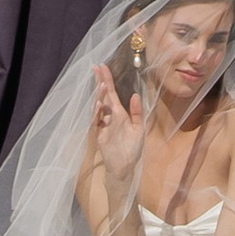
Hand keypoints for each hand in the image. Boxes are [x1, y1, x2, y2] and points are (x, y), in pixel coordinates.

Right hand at [88, 60, 141, 183]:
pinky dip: (97, 113)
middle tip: (96, 68)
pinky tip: (99, 105)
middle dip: (100, 82)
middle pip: (103, 96)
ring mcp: (103, 125)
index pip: (112, 94)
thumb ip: (137, 113)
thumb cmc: (132, 150)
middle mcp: (110, 117)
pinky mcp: (99, 135)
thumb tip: (134, 95)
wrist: (124, 169)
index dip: (107, 80)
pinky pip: (96, 121)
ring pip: (98, 106)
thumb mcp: (138, 130)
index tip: (102, 66)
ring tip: (102, 85)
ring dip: (100, 96)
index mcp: (119, 114)